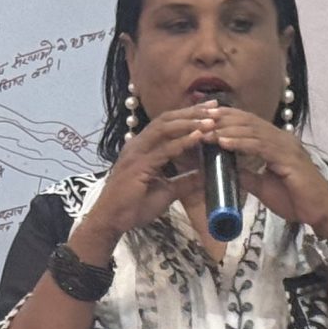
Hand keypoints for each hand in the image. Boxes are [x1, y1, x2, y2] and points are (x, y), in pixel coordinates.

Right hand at [83, 105, 214, 238]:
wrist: (111, 221)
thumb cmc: (134, 207)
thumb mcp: (166, 191)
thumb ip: (184, 181)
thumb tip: (204, 175)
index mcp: (142, 147)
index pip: (167, 124)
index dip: (188, 115)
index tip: (210, 111)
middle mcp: (138, 144)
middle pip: (167, 119)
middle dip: (192, 112)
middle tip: (215, 107)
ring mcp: (137, 152)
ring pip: (165, 129)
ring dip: (189, 122)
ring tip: (210, 120)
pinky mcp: (139, 165)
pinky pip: (164, 149)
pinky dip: (182, 142)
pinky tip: (198, 136)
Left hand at [199, 108, 327, 236]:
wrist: (319, 213)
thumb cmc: (295, 201)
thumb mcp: (263, 186)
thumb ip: (248, 175)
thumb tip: (229, 169)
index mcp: (277, 142)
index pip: (249, 124)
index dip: (228, 118)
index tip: (205, 117)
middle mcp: (283, 139)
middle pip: (249, 122)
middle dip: (223, 118)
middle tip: (200, 117)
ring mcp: (287, 146)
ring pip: (252, 131)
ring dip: (227, 130)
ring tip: (206, 130)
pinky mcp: (289, 158)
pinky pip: (261, 146)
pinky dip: (240, 143)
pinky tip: (223, 142)